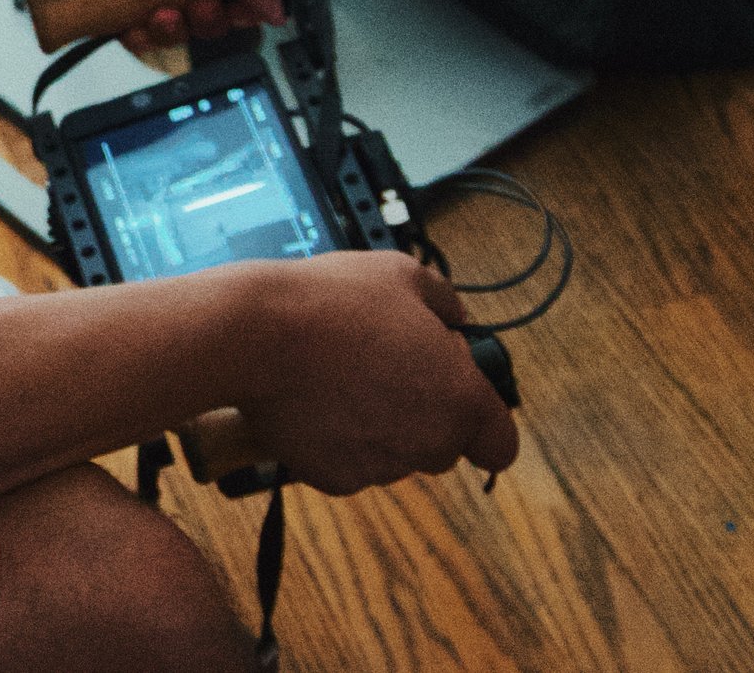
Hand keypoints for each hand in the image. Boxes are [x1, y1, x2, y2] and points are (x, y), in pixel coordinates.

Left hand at [39, 0, 285, 48]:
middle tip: (198, 6)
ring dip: (172, 29)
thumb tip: (277, 9)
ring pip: (174, 31)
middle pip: (209, 16)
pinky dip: (139, 36)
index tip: (241, 12)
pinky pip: (137, 37)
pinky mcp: (116, 5)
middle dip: (207, 19)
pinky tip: (134, 22)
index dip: (244, 6)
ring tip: (160, 12)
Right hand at [232, 251, 519, 496]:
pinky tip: (313, 401)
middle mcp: (427, 443)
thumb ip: (446, 303)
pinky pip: (346, 464)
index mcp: (460, 399)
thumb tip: (457, 319)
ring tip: (338, 377)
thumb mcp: (402, 275)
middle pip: (443, 447)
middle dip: (422, 415)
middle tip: (384, 369)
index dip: (484, 423)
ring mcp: (379, 466)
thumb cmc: (331, 302)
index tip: (458, 398)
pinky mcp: (332, 478)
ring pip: (392, 454)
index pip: (500, 445)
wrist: (253, 336)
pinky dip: (335, 440)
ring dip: (377, 425)